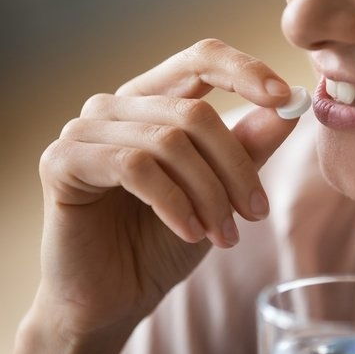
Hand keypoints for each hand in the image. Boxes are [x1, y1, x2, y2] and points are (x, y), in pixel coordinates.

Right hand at [35, 38, 295, 337]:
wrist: (117, 295)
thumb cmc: (167, 239)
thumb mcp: (221, 189)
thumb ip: (250, 145)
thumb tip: (292, 105)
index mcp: (154, 102)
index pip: (201, 59)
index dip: (246, 71)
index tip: (286, 97)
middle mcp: (117, 107)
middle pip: (195, 113)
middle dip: (236, 168)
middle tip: (256, 212)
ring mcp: (85, 130)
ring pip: (169, 143)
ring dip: (209, 195)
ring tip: (224, 236)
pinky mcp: (62, 162)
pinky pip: (134, 167)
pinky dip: (174, 203)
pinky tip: (190, 234)